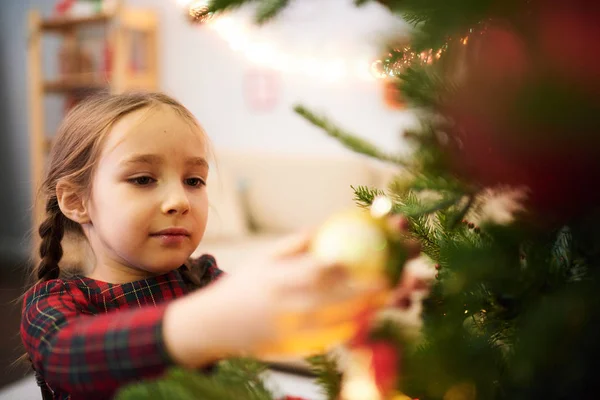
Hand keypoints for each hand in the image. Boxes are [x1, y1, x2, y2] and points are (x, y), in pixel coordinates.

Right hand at [211, 231, 389, 356]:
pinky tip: (369, 321)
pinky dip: (352, 331)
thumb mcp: (263, 259)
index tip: (376, 261)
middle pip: (338, 301)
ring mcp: (291, 332)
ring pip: (339, 324)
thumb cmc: (243, 286)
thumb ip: (293, 244)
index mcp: (279, 280)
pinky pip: (330, 341)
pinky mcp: (293, 349)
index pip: (320, 273)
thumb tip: (323, 226)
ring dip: (369, 313)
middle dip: (372, 294)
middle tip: (397, 284)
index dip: (350, 269)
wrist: (215, 325)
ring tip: (392, 302)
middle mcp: (287, 308)